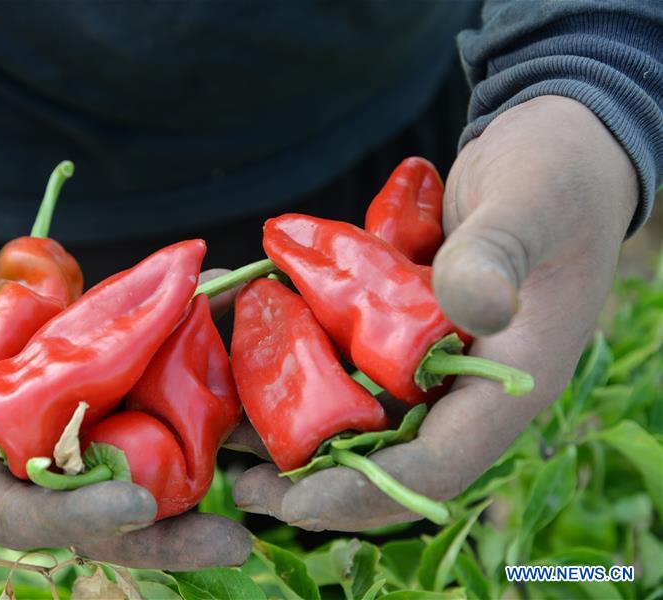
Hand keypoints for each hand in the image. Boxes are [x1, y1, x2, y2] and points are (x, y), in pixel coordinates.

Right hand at [0, 227, 248, 567]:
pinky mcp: (73, 353)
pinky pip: (131, 365)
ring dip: (193, 448)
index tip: (139, 509)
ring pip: (126, 435)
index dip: (75, 520)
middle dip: (162, 524)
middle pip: (93, 496)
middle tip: (238, 537)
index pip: (17, 512)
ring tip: (266, 458)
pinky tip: (231, 348)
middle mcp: (10, 445)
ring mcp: (49, 400)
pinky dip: (178, 359)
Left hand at [233, 96, 638, 529]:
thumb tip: (475, 304)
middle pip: (393, 459)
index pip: (439, 463)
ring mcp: (443, 359)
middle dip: (319, 480)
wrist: (552, 144)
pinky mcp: (415, 333)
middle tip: (245, 486)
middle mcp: (475, 384)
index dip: (366, 490)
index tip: (295, 502)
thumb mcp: (529, 204)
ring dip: (302, 430)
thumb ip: (498, 252)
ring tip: (231, 436)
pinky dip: (310, 370)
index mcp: (515, 378)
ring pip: (368, 418)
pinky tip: (255, 363)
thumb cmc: (555, 171)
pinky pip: (359, 368)